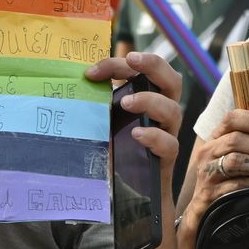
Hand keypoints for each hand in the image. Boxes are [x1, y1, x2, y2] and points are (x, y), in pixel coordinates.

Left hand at [86, 50, 184, 172]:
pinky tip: (136, 135)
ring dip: (149, 101)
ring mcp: (167, 133)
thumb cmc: (118, 147)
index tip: (91, 72)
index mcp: (149, 97)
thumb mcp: (107, 121)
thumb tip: (75, 84)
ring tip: (126, 103)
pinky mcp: (166, 157)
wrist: (132, 189)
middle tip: (132, 59)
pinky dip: (153, 136)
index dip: (117, 65)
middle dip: (153, 64)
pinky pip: (169, 144)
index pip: (142, 71)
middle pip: (171, 80)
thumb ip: (100, 103)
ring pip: (173, 110)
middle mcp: (162, 111)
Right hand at [177, 109, 248, 248]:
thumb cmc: (227, 181)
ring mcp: (207, 173)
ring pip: (236, 160)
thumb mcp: (235, 158)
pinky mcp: (210, 193)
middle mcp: (207, 152)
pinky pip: (237, 184)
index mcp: (215, 139)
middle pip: (236, 140)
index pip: (231, 119)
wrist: (203, 212)